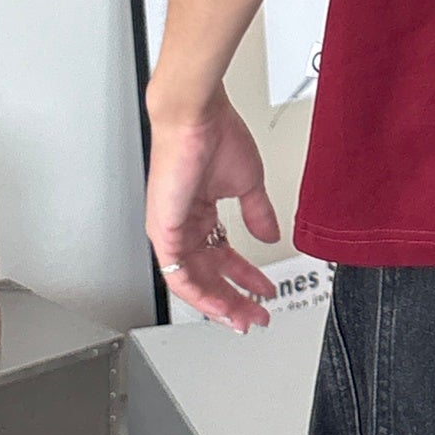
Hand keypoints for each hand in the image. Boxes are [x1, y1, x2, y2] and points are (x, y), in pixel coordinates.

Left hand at [144, 90, 281, 331]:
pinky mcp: (164, 232)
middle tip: (256, 316)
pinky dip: (201, 293)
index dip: (244, 278)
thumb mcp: (247, 182)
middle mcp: (183, 225)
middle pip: (209, 276)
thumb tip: (270, 234)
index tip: (263, 292)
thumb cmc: (215, 135)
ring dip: (221, 303)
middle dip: (236, 299)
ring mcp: (171, 230)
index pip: (222, 257)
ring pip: (194, 282)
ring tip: (244, 317)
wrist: (197, 117)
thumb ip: (258, 213)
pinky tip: (221, 304)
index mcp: (201, 213)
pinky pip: (179, 274)